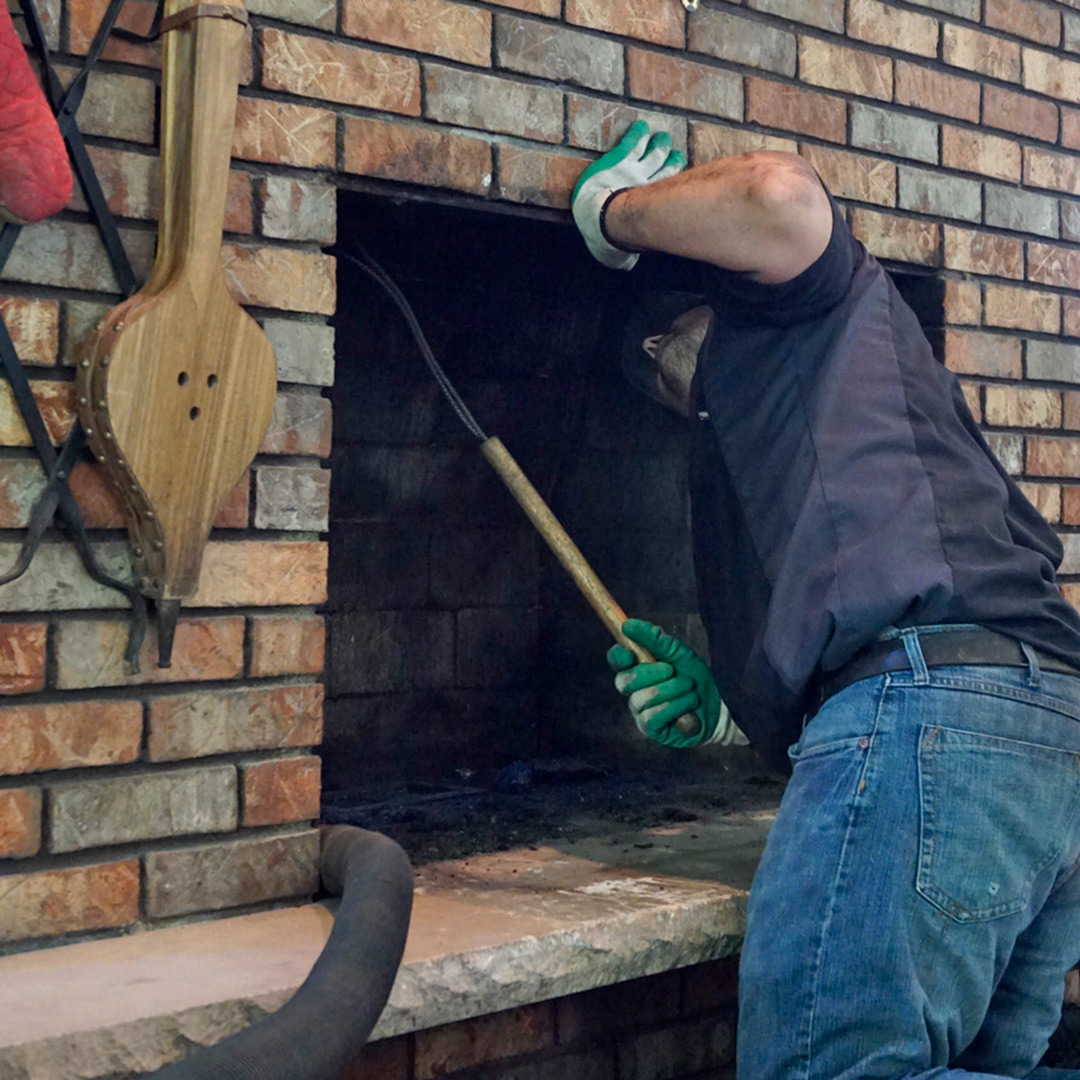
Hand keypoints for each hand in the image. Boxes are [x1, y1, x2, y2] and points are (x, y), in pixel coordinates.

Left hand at [571, 121, 685, 270]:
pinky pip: (631, 144)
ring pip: (652, 154)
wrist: (601, 219)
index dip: (672, 180)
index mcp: (649, 206)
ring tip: (662, 138)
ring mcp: (634, 170)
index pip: (665, 190)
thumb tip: (625, 266)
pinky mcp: (620, 160)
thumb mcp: (619, 252)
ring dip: (657, 145)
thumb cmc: (609, 239)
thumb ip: (623, 257)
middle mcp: (647, 185)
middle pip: (663, 168)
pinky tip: (641, 126)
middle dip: (667, 158)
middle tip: (670, 150)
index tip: (678, 174)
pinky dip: (637, 134)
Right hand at [606, 619, 747, 748]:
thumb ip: (654, 639)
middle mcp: (634, 690)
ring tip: (689, 689)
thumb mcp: (679, 653)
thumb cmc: (696, 677)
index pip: (616, 660)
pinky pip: (652, 716)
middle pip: (624, 681)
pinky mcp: (651, 729)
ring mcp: (640, 710)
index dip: (619, 657)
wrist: (720, 705)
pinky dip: (674, 707)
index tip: (630, 654)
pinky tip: (689, 704)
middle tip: (672, 670)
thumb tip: (628, 624)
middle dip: (651, 673)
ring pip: (641, 699)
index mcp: (638, 667)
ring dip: (671, 690)